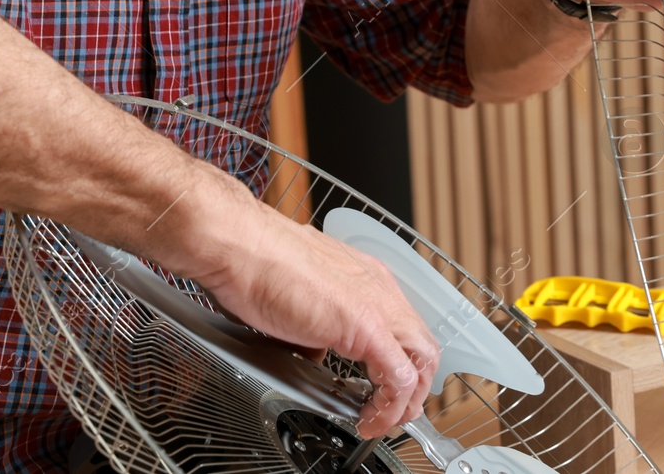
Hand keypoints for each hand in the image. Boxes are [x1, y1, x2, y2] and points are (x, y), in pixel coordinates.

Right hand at [178, 166, 438, 436]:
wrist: (239, 242)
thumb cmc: (256, 260)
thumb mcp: (301, 296)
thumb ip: (319, 323)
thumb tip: (317, 349)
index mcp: (367, 277)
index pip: (406, 328)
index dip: (403, 365)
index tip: (385, 390)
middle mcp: (379, 288)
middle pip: (424, 346)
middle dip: (413, 388)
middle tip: (390, 412)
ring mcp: (376, 305)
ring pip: (422, 360)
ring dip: (407, 400)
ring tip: (382, 420)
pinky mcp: (365, 326)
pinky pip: (398, 376)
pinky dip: (391, 405)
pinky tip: (370, 417)